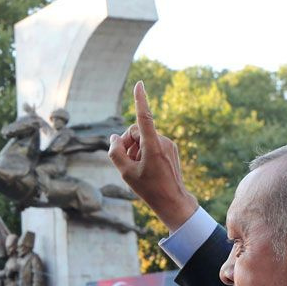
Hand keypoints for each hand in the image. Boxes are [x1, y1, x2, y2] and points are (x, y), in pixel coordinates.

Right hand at [107, 81, 198, 226]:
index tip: (139, 84)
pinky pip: (152, 144)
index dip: (140, 100)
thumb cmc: (149, 188)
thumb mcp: (126, 173)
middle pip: (136, 131)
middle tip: (124, 160)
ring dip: (135, 149)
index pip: (144, 117)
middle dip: (127, 142)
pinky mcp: (170, 149)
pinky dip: (144, 152)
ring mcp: (168, 144)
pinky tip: (144, 168)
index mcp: (153, 145)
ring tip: (135, 168)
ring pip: (144, 138)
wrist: (173, 201)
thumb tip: (113, 138)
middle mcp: (163, 141)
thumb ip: (115, 152)